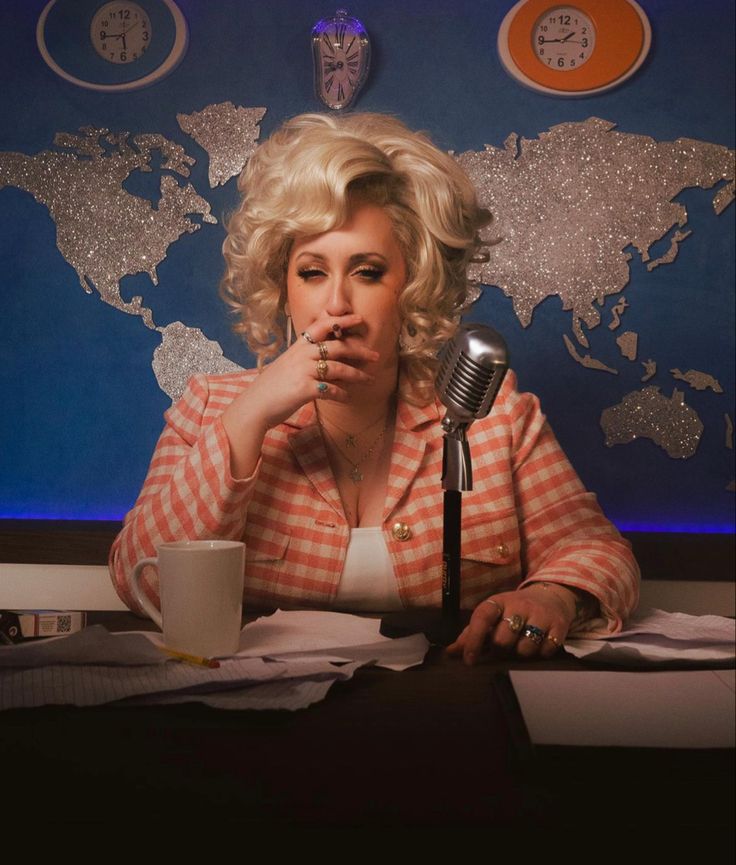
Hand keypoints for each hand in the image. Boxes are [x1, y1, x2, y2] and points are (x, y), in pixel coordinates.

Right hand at [221, 313, 378, 476]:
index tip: (358, 319)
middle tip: (376, 355)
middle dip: (359, 351)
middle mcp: (302, 355)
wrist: (254, 406)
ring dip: (357, 375)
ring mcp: (303, 372)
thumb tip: (329, 361)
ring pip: (338, 368)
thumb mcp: (287, 366)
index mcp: (298, 347)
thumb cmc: (272, 387)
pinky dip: (342, 394)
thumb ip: (305, 359)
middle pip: (337, 347)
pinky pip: (331, 389)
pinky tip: (347, 397)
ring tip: (369, 380)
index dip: (341, 321)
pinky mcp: (304, 390)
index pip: (321, 326)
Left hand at [446, 583, 577, 664]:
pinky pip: (546, 651)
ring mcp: (540, 614)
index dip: (474, 640)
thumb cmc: (514, 610)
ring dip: (521, 654)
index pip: (482, 617)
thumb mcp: (493, 615)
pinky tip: (539, 646)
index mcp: (498, 601)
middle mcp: (519, 605)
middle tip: (502, 649)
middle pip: (502, 640)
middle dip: (500, 651)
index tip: (469, 661)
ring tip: (521, 646)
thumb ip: (471, 633)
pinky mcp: (559, 625)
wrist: (551, 596)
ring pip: (525, 648)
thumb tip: (450, 653)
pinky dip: (541, 654)